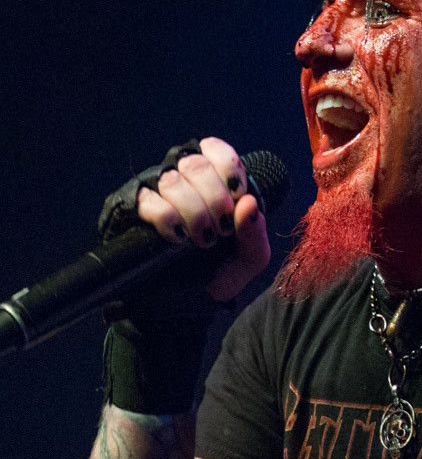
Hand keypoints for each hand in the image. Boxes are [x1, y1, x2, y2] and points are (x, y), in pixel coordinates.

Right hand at [99, 137, 270, 412]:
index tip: (237, 195)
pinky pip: (148, 201)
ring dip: (194, 211)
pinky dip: (168, 218)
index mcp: (211, 183)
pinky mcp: (129, 212)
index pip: (216, 149)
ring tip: (200, 240)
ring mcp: (153, 193)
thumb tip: (249, 204)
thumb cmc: (213, 277)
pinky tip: (177, 238)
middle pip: (195, 163)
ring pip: (172, 180)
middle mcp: (180, 181)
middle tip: (220, 229)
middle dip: (215, 198)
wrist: (181, 309)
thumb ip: (255, 232)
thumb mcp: (247, 260)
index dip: (228, 168)